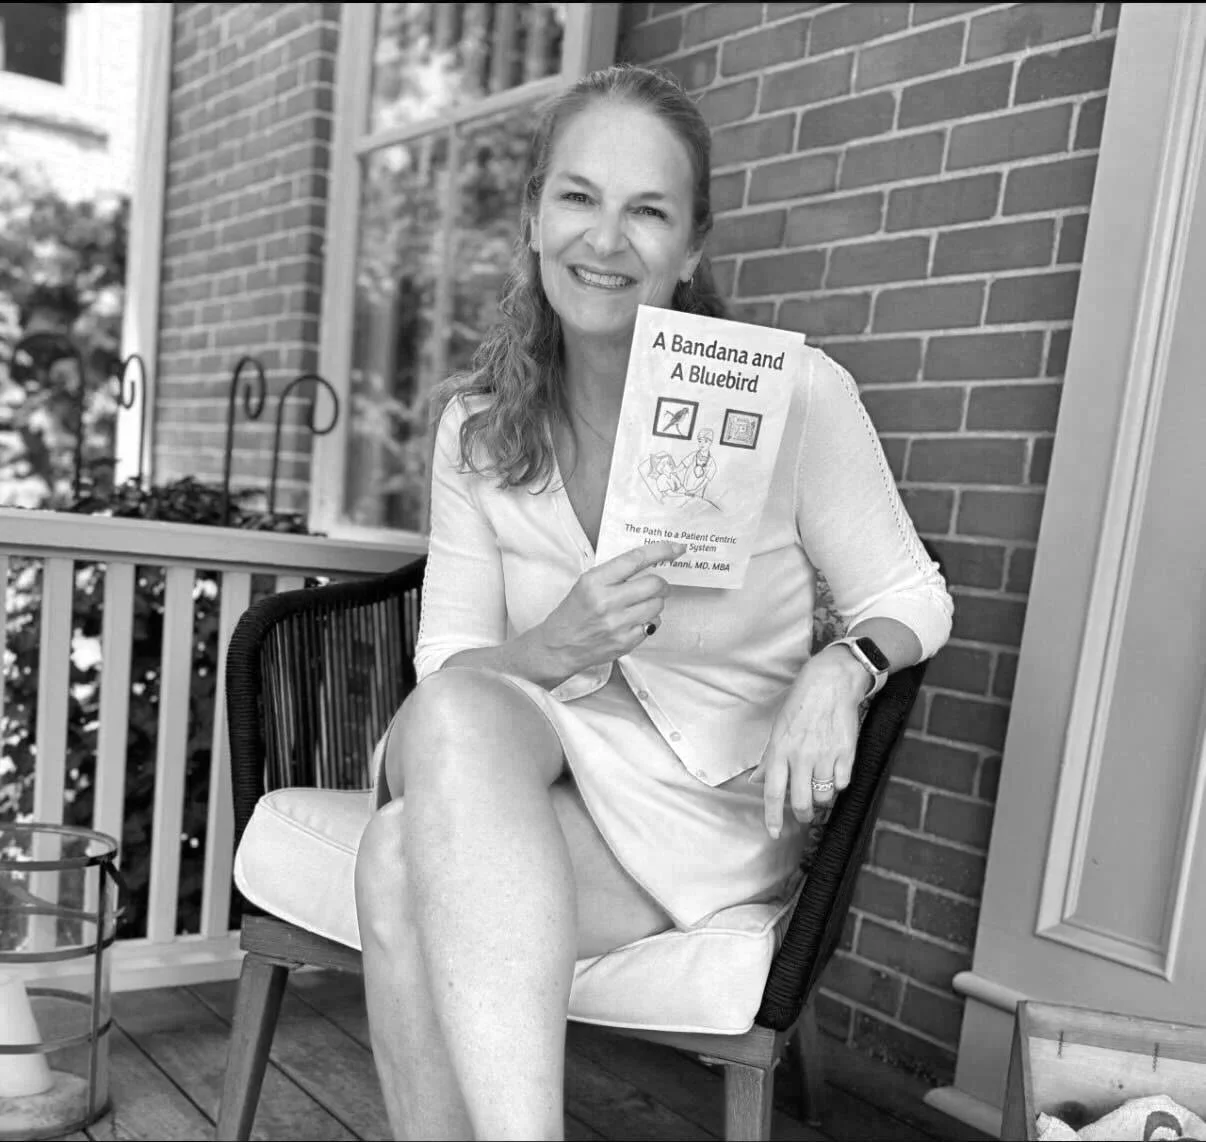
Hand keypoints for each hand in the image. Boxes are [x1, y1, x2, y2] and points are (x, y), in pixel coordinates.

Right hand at [537, 541, 685, 674]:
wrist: (560, 646)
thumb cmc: (574, 612)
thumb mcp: (586, 583)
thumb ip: (614, 572)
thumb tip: (649, 562)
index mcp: (595, 581)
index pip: (636, 559)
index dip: (661, 551)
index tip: (676, 548)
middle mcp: (607, 602)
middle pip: (654, 584)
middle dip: (662, 583)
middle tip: (659, 585)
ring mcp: (617, 624)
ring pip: (657, 605)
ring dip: (657, 602)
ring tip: (644, 604)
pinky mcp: (625, 642)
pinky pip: (653, 625)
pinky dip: (650, 620)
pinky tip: (637, 620)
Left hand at [748, 646, 867, 836]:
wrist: (831, 684)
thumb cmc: (801, 705)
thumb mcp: (778, 729)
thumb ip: (769, 759)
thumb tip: (756, 781)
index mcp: (780, 750)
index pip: (774, 793)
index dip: (773, 817)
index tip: (774, 833)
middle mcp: (801, 756)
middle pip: (801, 802)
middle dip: (803, 814)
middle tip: (804, 812)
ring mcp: (825, 756)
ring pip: (824, 796)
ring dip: (822, 798)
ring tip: (820, 786)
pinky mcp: (846, 753)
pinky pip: (843, 783)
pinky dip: (839, 784)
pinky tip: (834, 772)